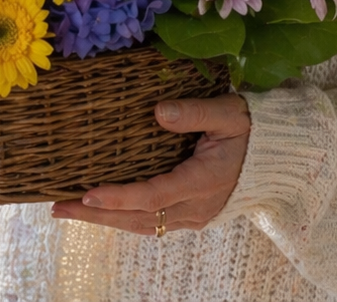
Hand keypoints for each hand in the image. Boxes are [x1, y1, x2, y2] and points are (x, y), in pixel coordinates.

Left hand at [51, 93, 249, 234]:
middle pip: (139, 218)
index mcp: (204, 181)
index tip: (88, 194)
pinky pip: (151, 221)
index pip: (154, 195)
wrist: (278, 157)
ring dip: (106, 219)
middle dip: (97, 215)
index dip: (120, 197)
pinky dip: (123, 216)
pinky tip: (101, 208)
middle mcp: (196, 207)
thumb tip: (158, 112)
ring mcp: (193, 215)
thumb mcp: (228, 112)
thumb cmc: (251, 128)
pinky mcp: (190, 214)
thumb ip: (194, 112)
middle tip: (58, 208)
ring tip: (69, 210)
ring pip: (142, 225)